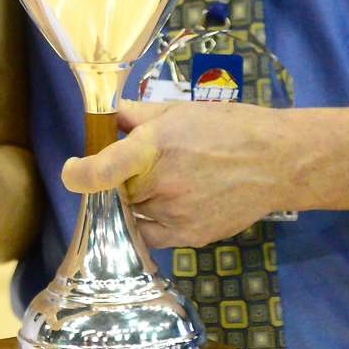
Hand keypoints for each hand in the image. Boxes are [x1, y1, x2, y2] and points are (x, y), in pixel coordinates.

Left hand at [61, 99, 290, 248]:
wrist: (277, 162)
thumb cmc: (229, 128)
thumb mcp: (178, 111)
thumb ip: (135, 115)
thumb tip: (105, 115)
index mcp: (154, 148)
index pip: (102, 170)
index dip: (79, 174)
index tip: (71, 170)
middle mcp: (161, 186)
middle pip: (116, 191)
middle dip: (120, 179)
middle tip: (143, 164)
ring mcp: (175, 216)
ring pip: (133, 214)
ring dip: (137, 200)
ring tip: (169, 180)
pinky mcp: (189, 237)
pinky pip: (152, 234)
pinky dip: (152, 220)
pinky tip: (174, 200)